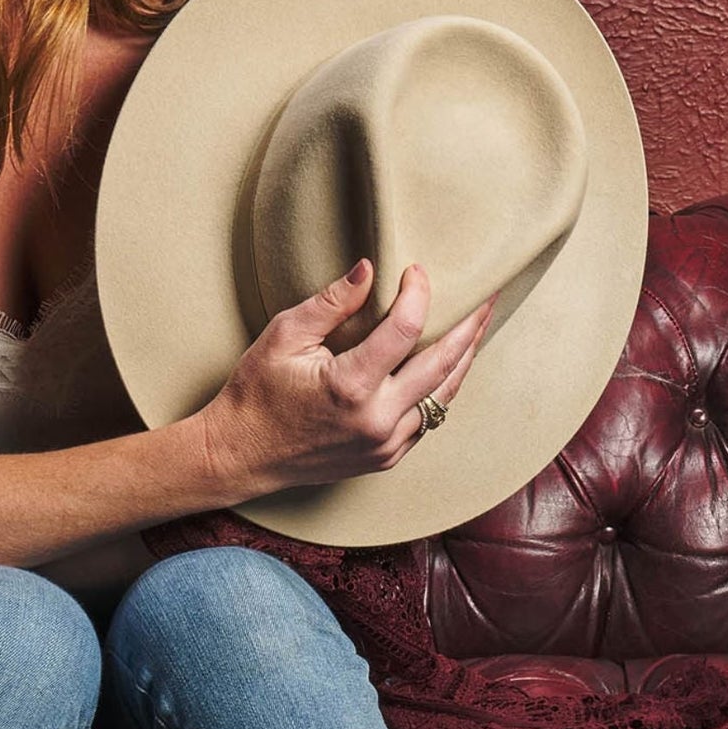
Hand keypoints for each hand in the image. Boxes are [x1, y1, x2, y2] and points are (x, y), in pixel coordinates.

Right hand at [196, 260, 494, 498]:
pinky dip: (440, 391)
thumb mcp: (284, 336)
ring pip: (444, 398)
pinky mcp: (385, 459)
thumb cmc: (256, 392)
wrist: (241, 455)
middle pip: (443, 366)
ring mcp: (384, 445)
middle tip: (486, 298)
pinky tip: (447, 367)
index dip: (418, 293)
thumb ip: (330, 303)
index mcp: (350, 387)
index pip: (406, 329)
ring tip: (477, 329)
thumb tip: (369, 269)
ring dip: (463, 361)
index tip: (416, 271)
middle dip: (468, 327)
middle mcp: (375, 421)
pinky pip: (427, 421)